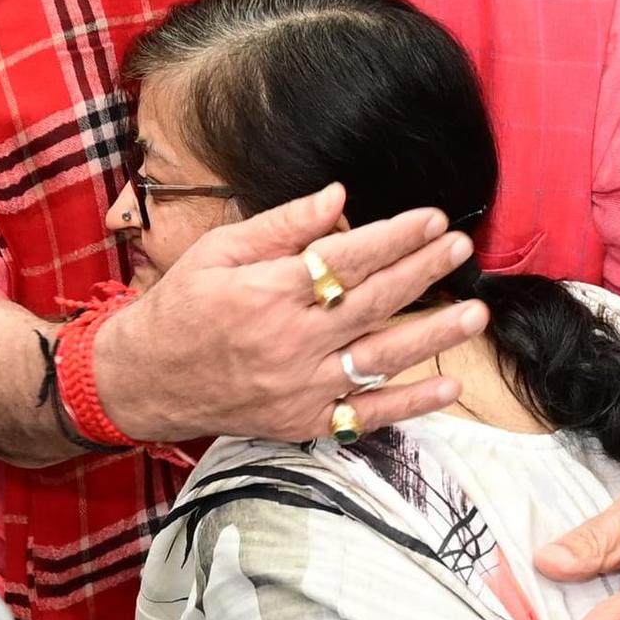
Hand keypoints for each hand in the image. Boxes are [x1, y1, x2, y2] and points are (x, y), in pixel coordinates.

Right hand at [85, 185, 485, 446]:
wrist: (144, 380)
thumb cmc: (180, 308)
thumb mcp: (218, 252)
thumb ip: (281, 226)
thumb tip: (339, 198)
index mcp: (268, 291)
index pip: (348, 257)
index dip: (396, 236)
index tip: (433, 219)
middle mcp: (290, 340)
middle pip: (374, 300)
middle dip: (424, 270)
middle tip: (461, 247)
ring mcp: (300, 386)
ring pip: (381, 357)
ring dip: (433, 335)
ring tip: (475, 312)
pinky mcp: (302, 422)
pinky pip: (366, 416)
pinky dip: (409, 404)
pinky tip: (448, 387)